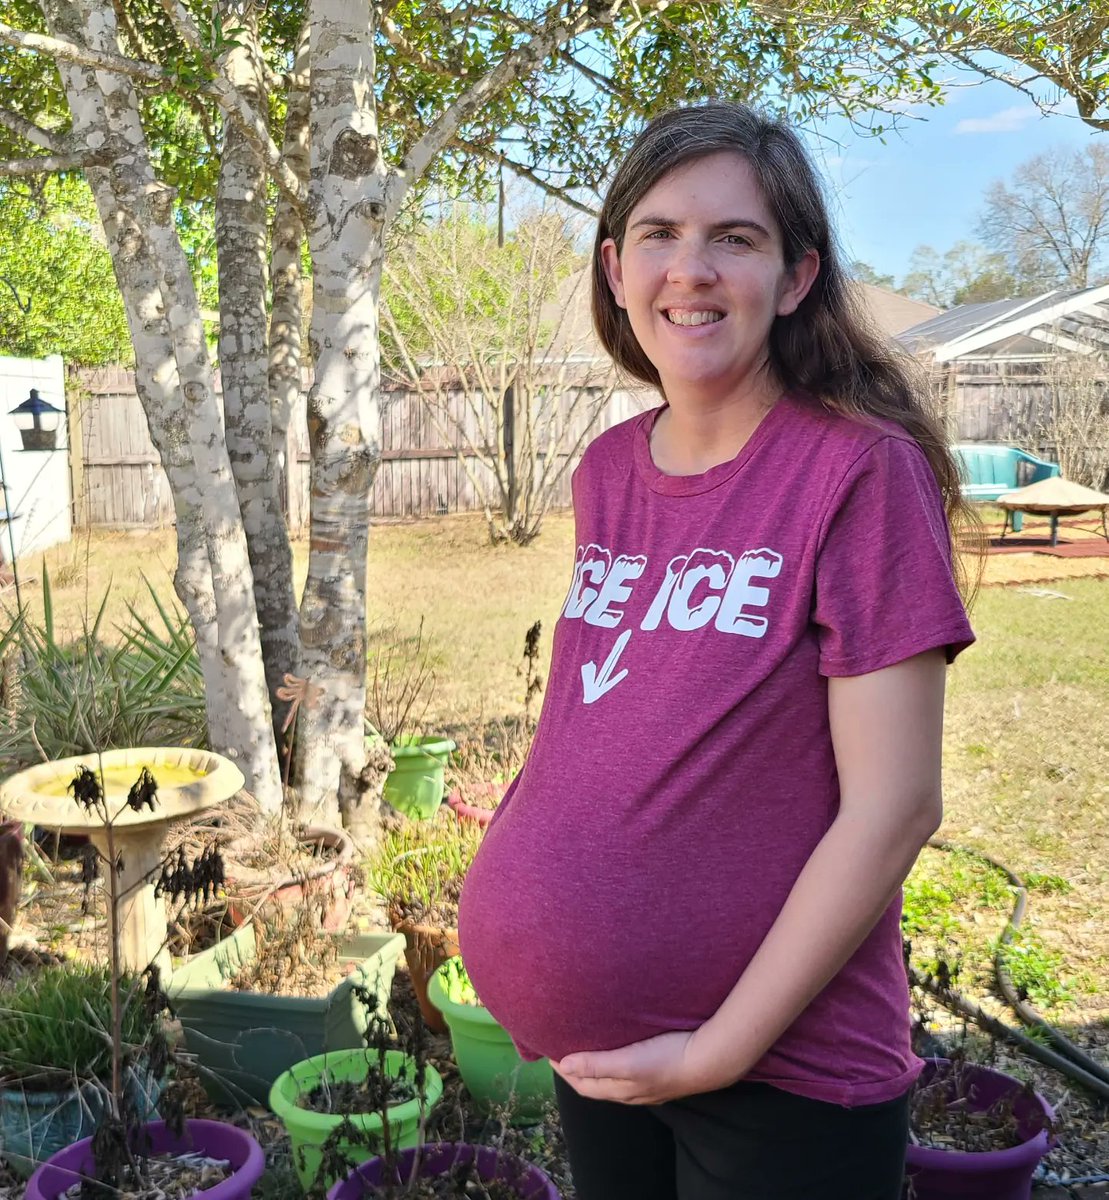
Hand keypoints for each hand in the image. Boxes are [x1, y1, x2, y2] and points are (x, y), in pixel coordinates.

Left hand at [552, 1028, 733, 1104]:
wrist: (710, 1061)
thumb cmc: (667, 1058)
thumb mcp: (629, 1061)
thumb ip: (597, 1065)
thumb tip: (564, 1064)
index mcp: (621, 1090)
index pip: (583, 1085)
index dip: (565, 1071)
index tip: (550, 1052)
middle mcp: (631, 1093)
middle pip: (596, 1084)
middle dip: (577, 1070)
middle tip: (564, 1048)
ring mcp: (647, 1086)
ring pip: (612, 1079)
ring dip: (596, 1067)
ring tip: (586, 1048)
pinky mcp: (659, 1074)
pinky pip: (628, 1073)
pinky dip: (614, 1064)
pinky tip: (619, 1051)